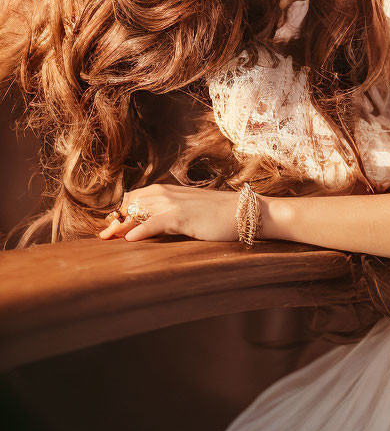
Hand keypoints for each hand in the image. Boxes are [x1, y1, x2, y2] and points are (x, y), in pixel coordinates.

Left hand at [97, 183, 241, 242]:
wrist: (244, 211)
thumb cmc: (219, 214)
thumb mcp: (191, 211)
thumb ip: (171, 214)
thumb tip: (153, 225)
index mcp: (168, 191)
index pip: (134, 198)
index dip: (120, 212)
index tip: (109, 227)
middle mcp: (167, 193)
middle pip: (131, 204)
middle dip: (115, 219)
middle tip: (103, 236)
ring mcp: (174, 204)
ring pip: (138, 212)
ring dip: (121, 226)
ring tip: (107, 238)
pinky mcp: (182, 216)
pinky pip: (154, 223)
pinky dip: (140, 230)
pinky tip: (129, 239)